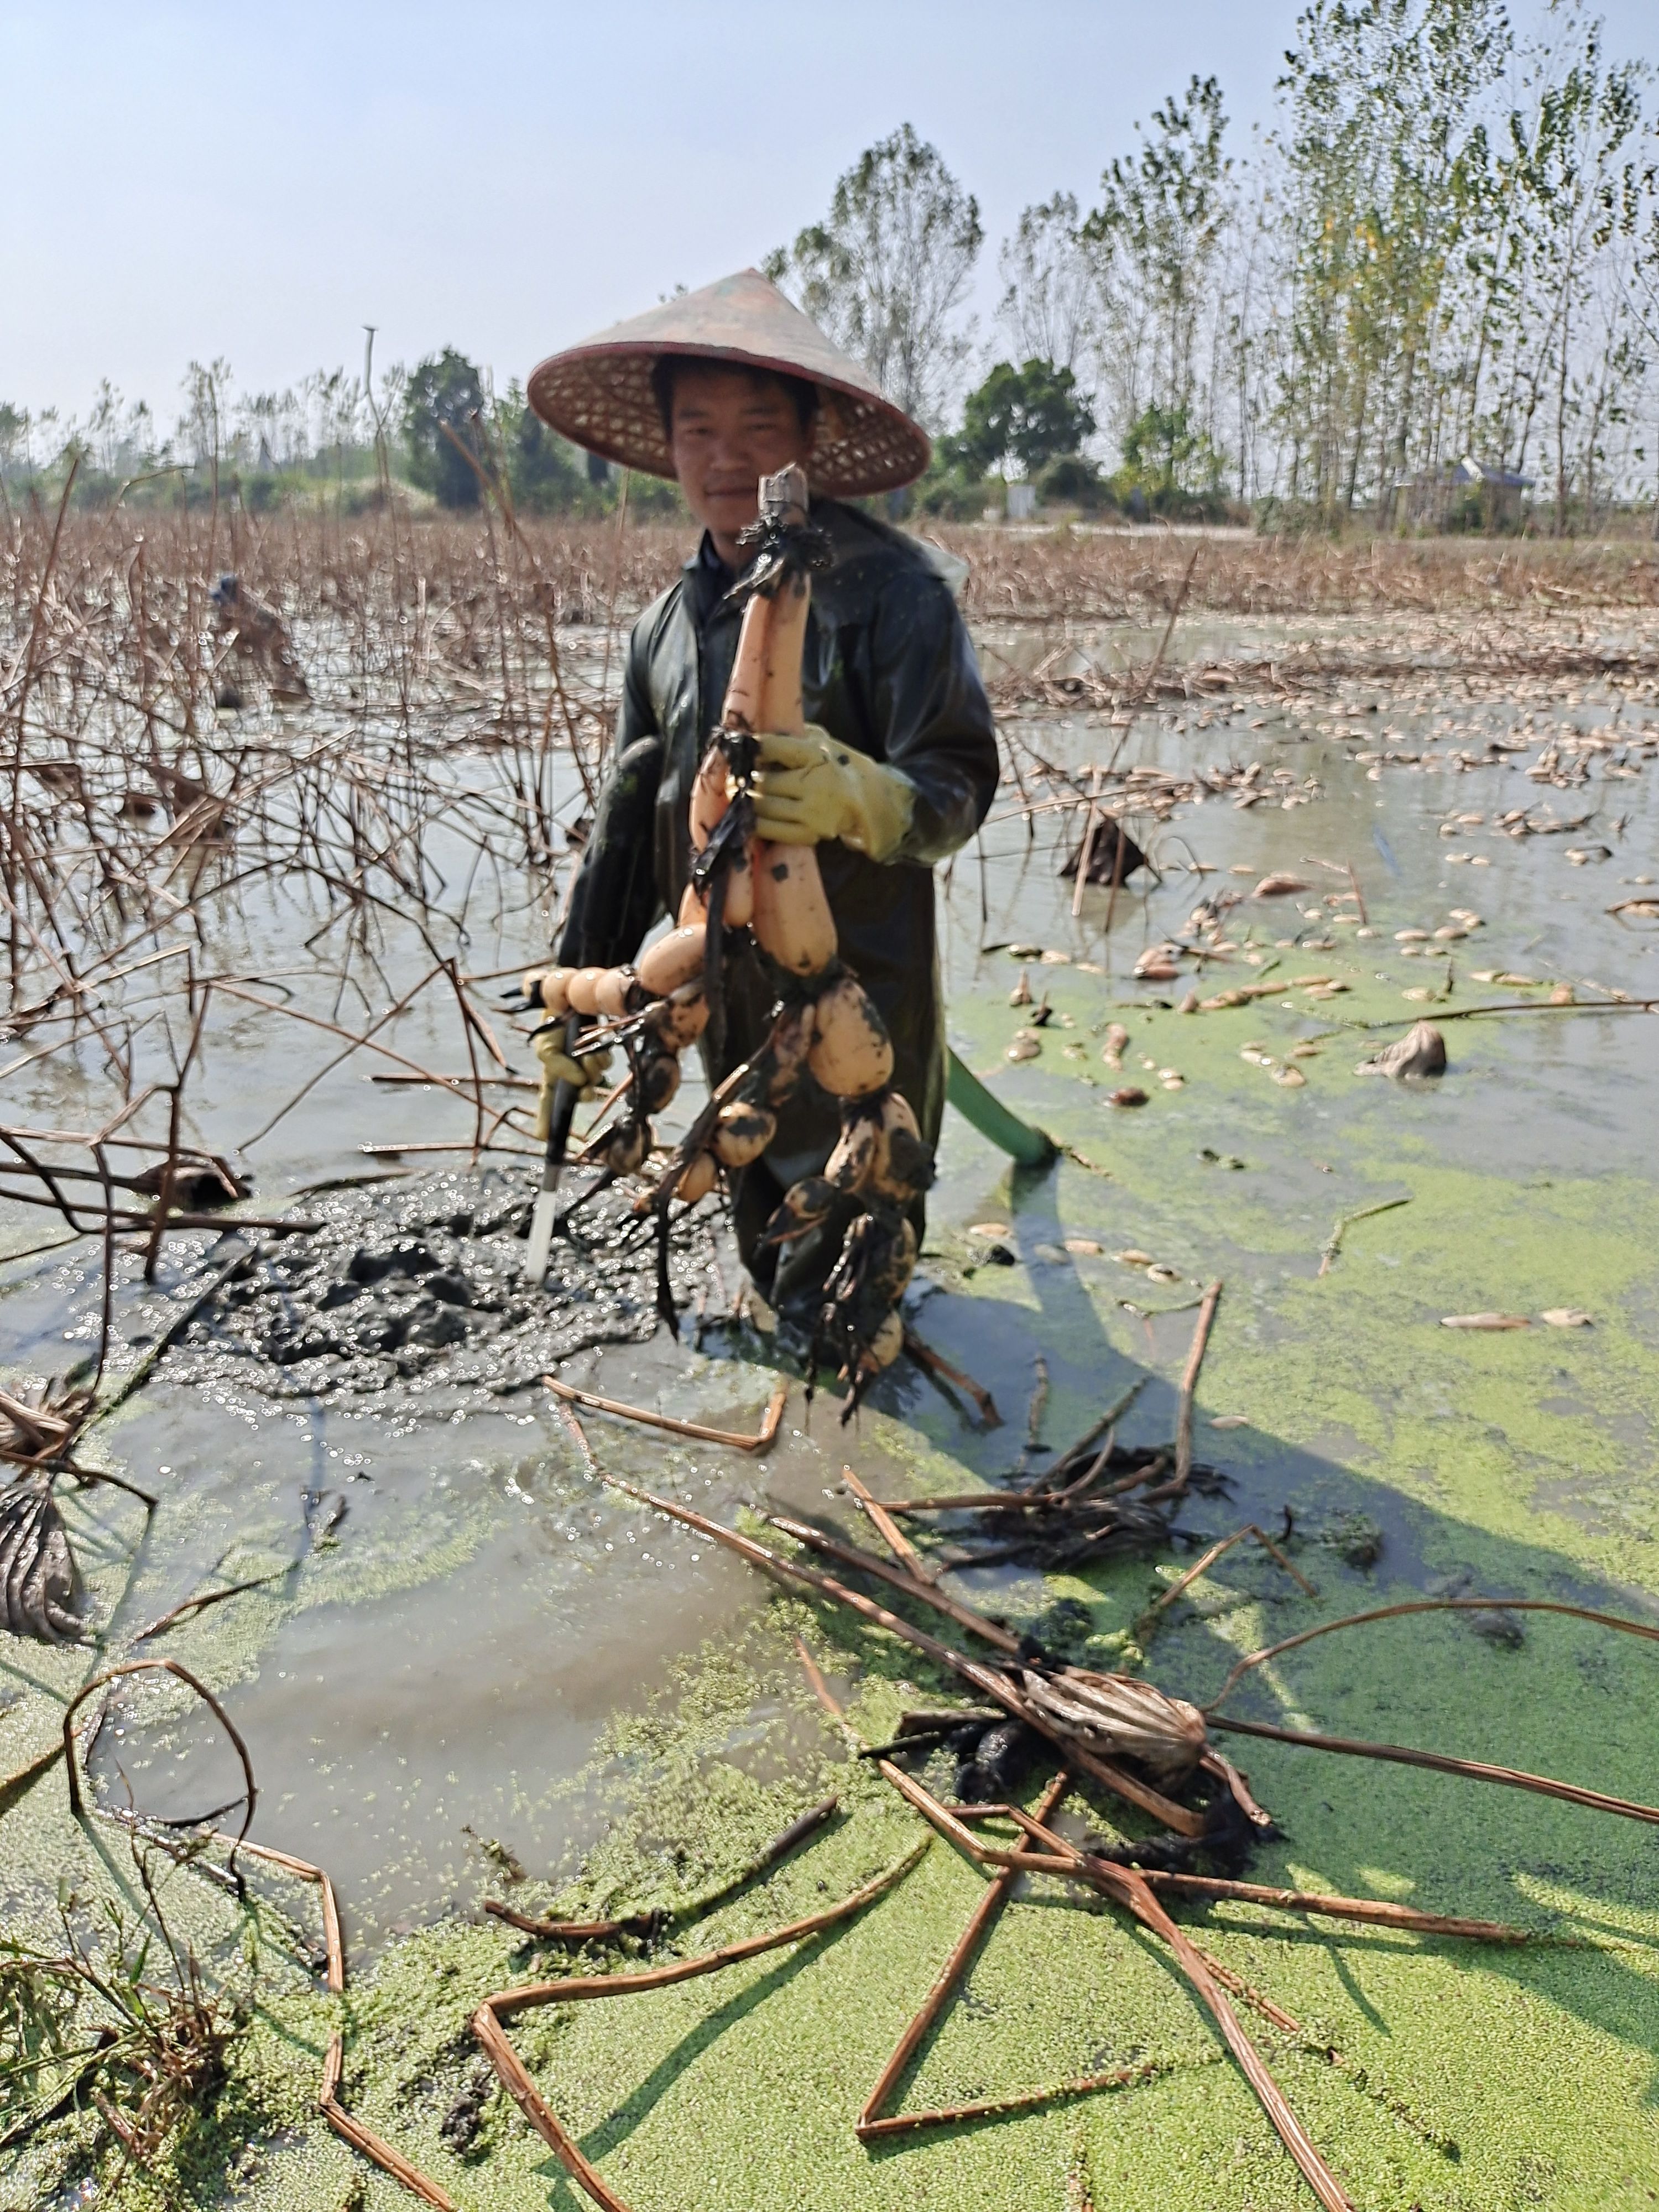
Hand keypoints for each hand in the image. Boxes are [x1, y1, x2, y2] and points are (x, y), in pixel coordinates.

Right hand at [532, 1030, 611, 1137]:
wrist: (569, 1002)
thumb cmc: (552, 1027)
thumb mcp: (544, 1047)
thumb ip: (556, 1065)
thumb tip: (579, 1081)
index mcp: (552, 1079)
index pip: (548, 1106)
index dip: (546, 1123)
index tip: (545, 1138)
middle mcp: (570, 1077)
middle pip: (578, 1097)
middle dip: (585, 1094)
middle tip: (586, 1090)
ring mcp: (587, 1067)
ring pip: (594, 1080)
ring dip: (591, 1071)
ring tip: (585, 1057)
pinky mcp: (601, 1055)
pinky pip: (604, 1066)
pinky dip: (599, 1060)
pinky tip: (593, 1050)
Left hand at [752, 725, 914, 861]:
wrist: (868, 801)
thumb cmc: (836, 768)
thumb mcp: (823, 742)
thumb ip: (795, 735)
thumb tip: (757, 735)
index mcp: (818, 756)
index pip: (773, 747)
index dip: (752, 746)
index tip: (741, 746)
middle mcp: (816, 785)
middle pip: (762, 782)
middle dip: (744, 779)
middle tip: (735, 777)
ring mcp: (812, 814)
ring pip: (762, 807)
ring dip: (747, 801)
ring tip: (741, 794)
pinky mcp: (809, 835)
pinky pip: (769, 830)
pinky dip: (754, 822)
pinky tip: (750, 814)